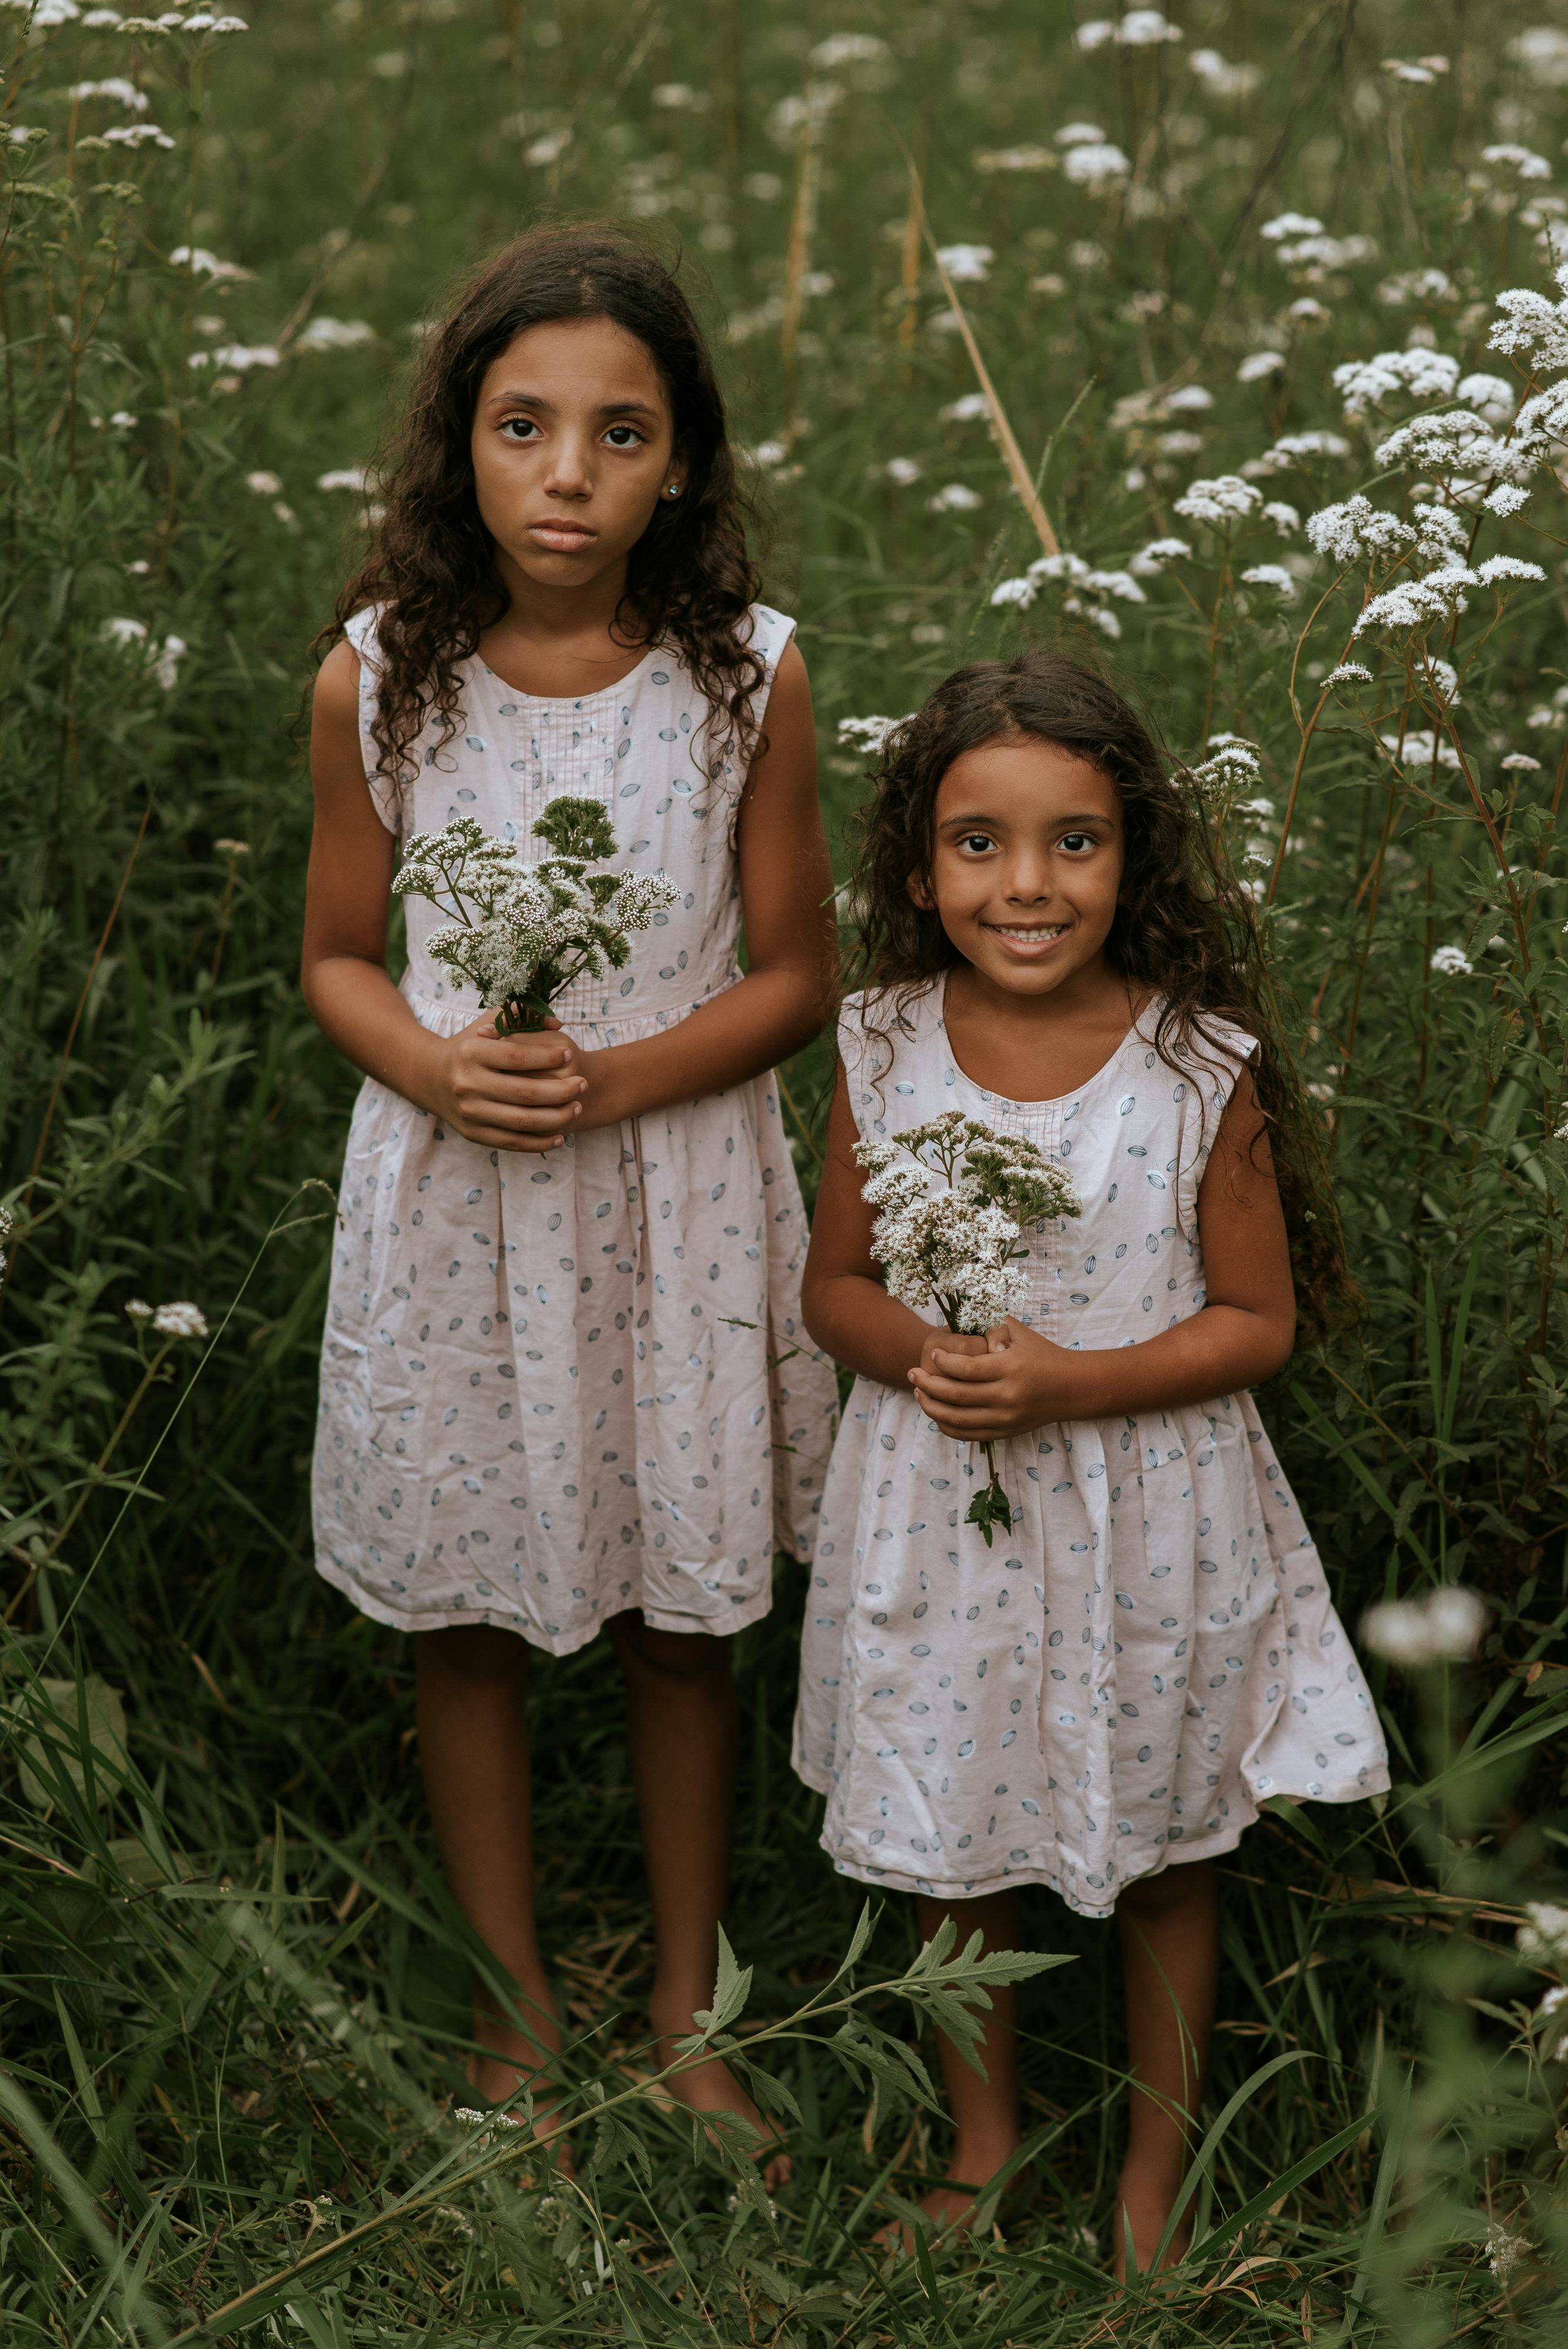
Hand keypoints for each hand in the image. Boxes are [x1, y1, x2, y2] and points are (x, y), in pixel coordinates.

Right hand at [419, 1012, 587, 1152]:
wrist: (430, 1077)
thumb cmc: (469, 1047)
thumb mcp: (487, 1024)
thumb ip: (519, 1016)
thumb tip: (556, 1022)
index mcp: (471, 1052)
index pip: (517, 1057)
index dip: (547, 1057)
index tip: (570, 1054)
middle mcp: (468, 1084)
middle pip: (524, 1092)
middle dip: (561, 1090)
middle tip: (583, 1084)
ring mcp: (470, 1112)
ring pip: (522, 1121)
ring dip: (556, 1117)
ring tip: (577, 1107)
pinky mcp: (473, 1133)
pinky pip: (513, 1143)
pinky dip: (540, 1143)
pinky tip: (561, 1136)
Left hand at [908, 1317, 1077, 1441]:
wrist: (1070, 1387)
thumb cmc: (1041, 1354)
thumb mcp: (1019, 1332)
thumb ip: (990, 1325)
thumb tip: (962, 1328)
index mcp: (1009, 1368)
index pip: (966, 1369)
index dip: (942, 1362)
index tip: (932, 1353)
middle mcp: (1007, 1396)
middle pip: (955, 1395)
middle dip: (927, 1384)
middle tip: (912, 1373)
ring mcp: (1005, 1418)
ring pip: (957, 1419)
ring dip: (931, 1407)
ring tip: (918, 1393)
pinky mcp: (1005, 1432)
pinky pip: (968, 1434)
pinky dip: (947, 1426)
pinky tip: (935, 1413)